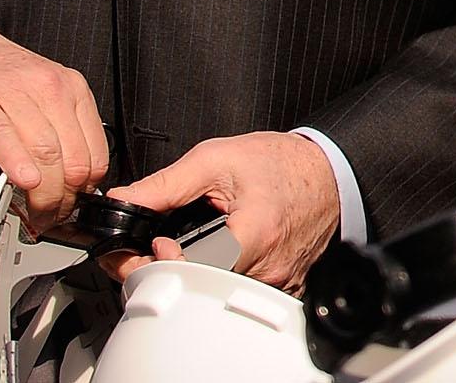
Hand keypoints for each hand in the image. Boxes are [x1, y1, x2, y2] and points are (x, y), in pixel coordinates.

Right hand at [0, 13, 108, 230]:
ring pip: (44, 152)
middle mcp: (48, 87)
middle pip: (72, 157)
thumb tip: (74, 174)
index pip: (95, 149)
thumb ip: (59, 127)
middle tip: (52, 217)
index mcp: (70, 87)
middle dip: (64, 197)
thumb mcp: (39, 95)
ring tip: (36, 214)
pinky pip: (3, 135)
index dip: (87, 187)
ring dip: (42, 193)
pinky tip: (21, 182)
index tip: (75, 206)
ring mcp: (12, 93)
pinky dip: (15, 163)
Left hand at [113, 130, 339, 291]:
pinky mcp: (285, 289)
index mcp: (253, 235)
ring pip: (218, 296)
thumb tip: (124, 201)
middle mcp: (269, 268)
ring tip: (191, 246)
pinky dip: (222, 279)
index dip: (162, 262)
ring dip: (195, 275)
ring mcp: (279, 283)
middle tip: (159, 248)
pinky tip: (220, 255)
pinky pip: (242, 295)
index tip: (156, 244)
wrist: (331, 170)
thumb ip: (166, 183)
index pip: (191, 272)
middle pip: (200, 289)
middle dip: (170, 269)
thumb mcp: (218, 159)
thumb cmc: (283, 163)